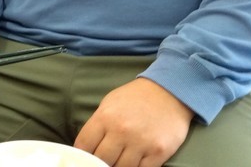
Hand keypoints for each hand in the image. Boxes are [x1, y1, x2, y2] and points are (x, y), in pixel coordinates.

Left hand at [74, 78, 193, 166]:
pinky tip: (133, 164)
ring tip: (118, 161)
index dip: (81, 154)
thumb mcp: (109, 103)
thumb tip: (88, 146)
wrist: (168, 91)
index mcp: (105, 117)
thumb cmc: (135, 97)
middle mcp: (121, 131)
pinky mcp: (158, 152)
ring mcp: (140, 143)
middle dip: (100, 162)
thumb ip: (98, 124)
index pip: (84, 145)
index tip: (84, 157)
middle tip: (103, 161)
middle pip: (101, 160)